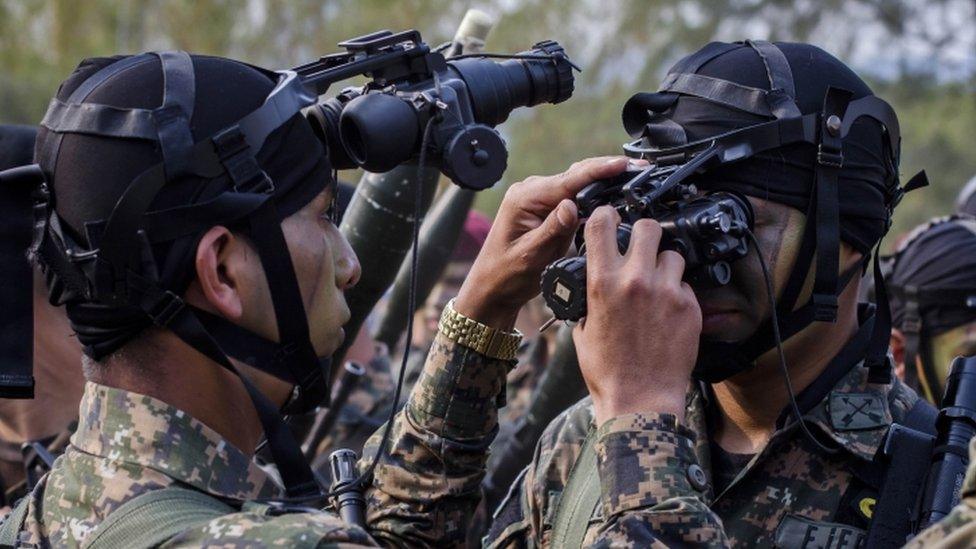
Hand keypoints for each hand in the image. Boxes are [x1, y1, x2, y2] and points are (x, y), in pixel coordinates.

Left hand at [456, 157, 633, 329]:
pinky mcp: (547, 207)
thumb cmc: (506, 275)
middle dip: (608, 170)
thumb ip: (552, 230)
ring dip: (603, 180)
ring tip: (633, 177)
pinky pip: (574, 195)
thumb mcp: (531, 256)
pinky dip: (594, 193)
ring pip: (578, 183)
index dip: (600, 170)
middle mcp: (531, 191)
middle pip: (577, 174)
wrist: (493, 287)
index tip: (624, 165)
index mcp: (525, 198)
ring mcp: (539, 197)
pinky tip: (613, 192)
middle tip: (639, 169)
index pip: (570, 180)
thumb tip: (571, 206)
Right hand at [573, 207, 700, 424]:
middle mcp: (635, 280)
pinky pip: (684, 284)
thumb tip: (591, 286)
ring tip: (658, 284)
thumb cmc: (608, 372)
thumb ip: (588, 301)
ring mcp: (666, 292)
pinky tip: (668, 311)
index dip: (605, 216)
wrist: (640, 401)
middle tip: (642, 247)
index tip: (609, 219)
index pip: (602, 224)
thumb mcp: (582, 331)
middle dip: (644, 234)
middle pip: (647, 227)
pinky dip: (677, 292)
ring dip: (664, 265)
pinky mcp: (689, 307)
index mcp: (602, 283)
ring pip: (672, 255)